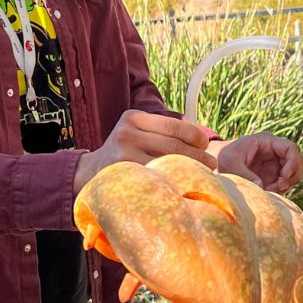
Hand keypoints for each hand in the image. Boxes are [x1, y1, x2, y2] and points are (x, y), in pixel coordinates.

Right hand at [74, 109, 215, 192]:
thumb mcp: (135, 132)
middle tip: (212, 163)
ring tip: (203, 174)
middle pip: (172, 145)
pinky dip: (173, 181)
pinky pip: (156, 178)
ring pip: (166, 163)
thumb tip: (201, 140)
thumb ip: (160, 132)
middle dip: (197, 155)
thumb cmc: (123, 152)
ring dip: (189, 169)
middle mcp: (126, 133)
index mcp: (133, 118)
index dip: (194, 135)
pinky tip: (184, 184)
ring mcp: (123, 155)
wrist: (90, 172)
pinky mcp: (123, 175)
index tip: (206, 143)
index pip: (172, 125)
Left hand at [210, 133, 302, 192]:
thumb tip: (261, 186)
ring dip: (286, 185)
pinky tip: (267, 192)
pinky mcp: (272, 176)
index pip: (291, 148)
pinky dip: (280, 190)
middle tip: (278, 187)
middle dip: (291, 176)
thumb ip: (244, 173)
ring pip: (294, 174)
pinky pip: (285, 183)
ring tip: (269, 190)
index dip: (293, 163)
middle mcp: (274, 152)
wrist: (216, 163)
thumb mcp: (229, 163)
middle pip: (298, 162)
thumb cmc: (222, 157)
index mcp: (267, 141)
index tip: (283, 177)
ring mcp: (275, 164)